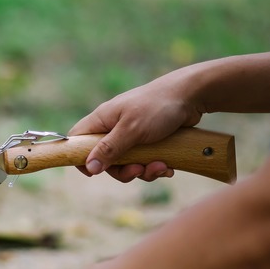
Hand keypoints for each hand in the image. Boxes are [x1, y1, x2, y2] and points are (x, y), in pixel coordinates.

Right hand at [69, 72, 202, 181]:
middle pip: (105, 160)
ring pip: (127, 164)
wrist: (192, 96)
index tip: (93, 173)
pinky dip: (155, 167)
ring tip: (161, 167)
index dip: (80, 158)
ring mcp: (130, 135)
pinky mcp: (147, 141)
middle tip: (138, 170)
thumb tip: (89, 167)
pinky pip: (144, 162)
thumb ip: (109, 149)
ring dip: (143, 171)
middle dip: (123, 170)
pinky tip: (168, 166)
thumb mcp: (131, 130)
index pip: (77, 140)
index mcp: (102, 120)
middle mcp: (113, 128)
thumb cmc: (158, 107)